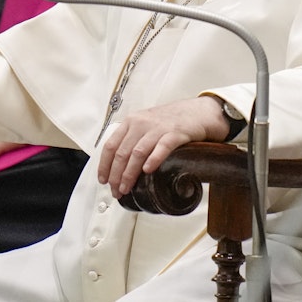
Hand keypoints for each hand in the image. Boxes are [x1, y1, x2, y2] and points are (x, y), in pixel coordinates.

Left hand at [97, 96, 227, 197]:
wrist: (197, 112)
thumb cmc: (171, 122)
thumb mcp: (146, 124)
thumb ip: (132, 139)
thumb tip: (118, 166)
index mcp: (131, 121)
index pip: (111, 145)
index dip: (104, 165)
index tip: (103, 180)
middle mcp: (142, 123)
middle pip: (122, 152)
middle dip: (116, 175)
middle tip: (116, 190)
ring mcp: (158, 127)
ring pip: (138, 152)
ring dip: (130, 174)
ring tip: (127, 188)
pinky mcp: (176, 133)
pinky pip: (162, 147)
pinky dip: (153, 159)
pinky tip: (148, 170)